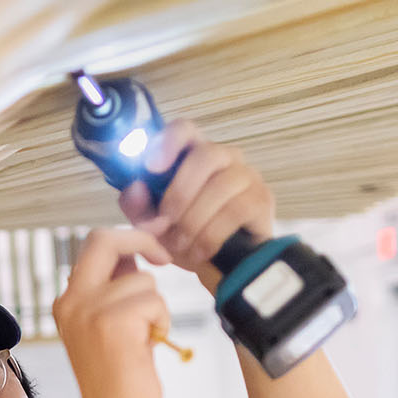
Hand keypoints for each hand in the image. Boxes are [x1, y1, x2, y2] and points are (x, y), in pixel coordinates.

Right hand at [51, 228, 172, 397]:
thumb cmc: (121, 379)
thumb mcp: (111, 325)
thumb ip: (116, 289)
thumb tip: (137, 252)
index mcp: (68, 300)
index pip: (95, 244)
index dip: (129, 238)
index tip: (154, 250)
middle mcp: (71, 300)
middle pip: (105, 239)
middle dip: (143, 240)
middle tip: (165, 257)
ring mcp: (88, 310)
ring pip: (143, 279)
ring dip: (157, 307)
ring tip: (146, 338)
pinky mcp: (112, 323)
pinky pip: (154, 301)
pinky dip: (161, 322)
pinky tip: (149, 346)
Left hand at [116, 119, 274, 288]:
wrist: (217, 268)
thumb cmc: (184, 236)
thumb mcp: (152, 224)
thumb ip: (138, 205)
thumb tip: (136, 188)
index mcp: (193, 154)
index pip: (185, 128)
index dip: (168, 141)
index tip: (151, 167)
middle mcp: (225, 157)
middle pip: (207, 154)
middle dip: (180, 192)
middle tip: (165, 222)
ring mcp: (247, 176)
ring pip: (221, 186)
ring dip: (194, 220)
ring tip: (180, 244)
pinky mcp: (261, 200)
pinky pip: (236, 210)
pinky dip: (211, 234)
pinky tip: (200, 250)